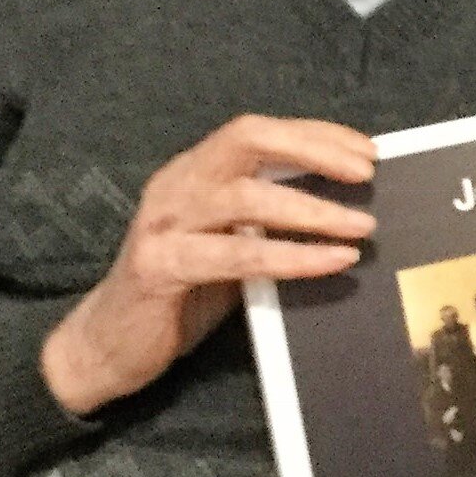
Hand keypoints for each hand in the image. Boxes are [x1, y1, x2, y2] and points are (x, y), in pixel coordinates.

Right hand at [40, 114, 375, 415]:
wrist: (107, 346)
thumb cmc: (183, 291)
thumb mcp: (232, 242)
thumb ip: (271, 217)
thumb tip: (348, 205)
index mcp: (195, 170)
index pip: (257, 130)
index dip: (314, 134)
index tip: (367, 150)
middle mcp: (175, 184)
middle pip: (246, 139)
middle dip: (313, 150)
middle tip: (366, 175)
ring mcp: (162, 223)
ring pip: (246, 198)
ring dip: (313, 211)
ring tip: (362, 227)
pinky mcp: (158, 267)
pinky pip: (237, 255)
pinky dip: (291, 256)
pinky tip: (332, 261)